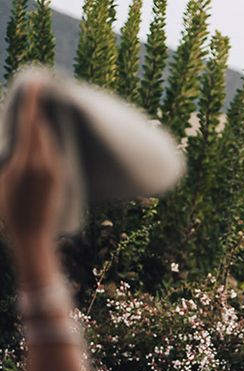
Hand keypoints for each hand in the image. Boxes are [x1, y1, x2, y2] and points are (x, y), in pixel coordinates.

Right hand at [0, 82, 63, 246]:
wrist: (33, 237)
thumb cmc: (9, 213)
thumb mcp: (1, 182)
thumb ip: (6, 161)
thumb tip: (11, 146)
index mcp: (27, 163)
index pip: (31, 125)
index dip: (34, 103)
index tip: (38, 83)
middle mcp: (44, 164)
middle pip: (43, 128)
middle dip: (40, 109)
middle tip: (41, 86)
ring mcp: (55, 171)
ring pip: (51, 140)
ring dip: (46, 123)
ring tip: (43, 105)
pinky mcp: (61, 178)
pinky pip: (55, 152)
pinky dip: (50, 139)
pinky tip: (47, 131)